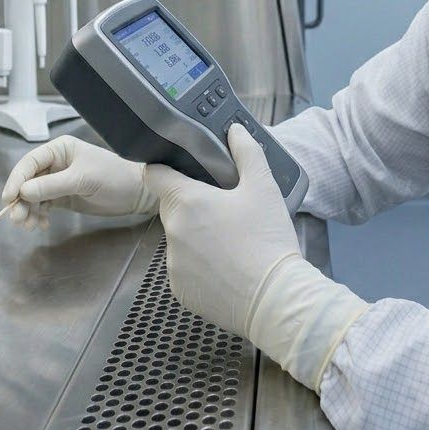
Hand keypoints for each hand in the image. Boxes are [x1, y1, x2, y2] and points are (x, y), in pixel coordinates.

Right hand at [1, 135, 157, 229]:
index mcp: (60, 149)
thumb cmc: (113, 176)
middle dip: (20, 200)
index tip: (8, 198)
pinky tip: (41, 225)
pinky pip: (42, 206)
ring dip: (27, 210)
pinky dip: (38, 215)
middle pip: (28, 181)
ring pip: (33, 196)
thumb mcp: (83, 179)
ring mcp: (58, 181)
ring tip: (29, 226)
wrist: (136, 193)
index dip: (16, 180)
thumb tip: (23, 192)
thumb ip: (53, 185)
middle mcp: (55, 164)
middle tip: (17, 219)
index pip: (30, 163)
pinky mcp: (63, 197)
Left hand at [143, 124, 300, 336]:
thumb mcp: (263, 187)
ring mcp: (173, 264)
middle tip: (222, 208)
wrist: (275, 298)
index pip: (154, 174)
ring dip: (195, 236)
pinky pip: (183, 269)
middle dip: (191, 204)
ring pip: (178, 239)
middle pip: (170, 207)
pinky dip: (199, 266)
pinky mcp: (180, 290)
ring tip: (229, 242)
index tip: (178, 170)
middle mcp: (172, 231)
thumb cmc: (267, 239)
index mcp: (186, 201)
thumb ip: (247, 153)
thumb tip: (235, 131)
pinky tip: (226, 267)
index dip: (164, 168)